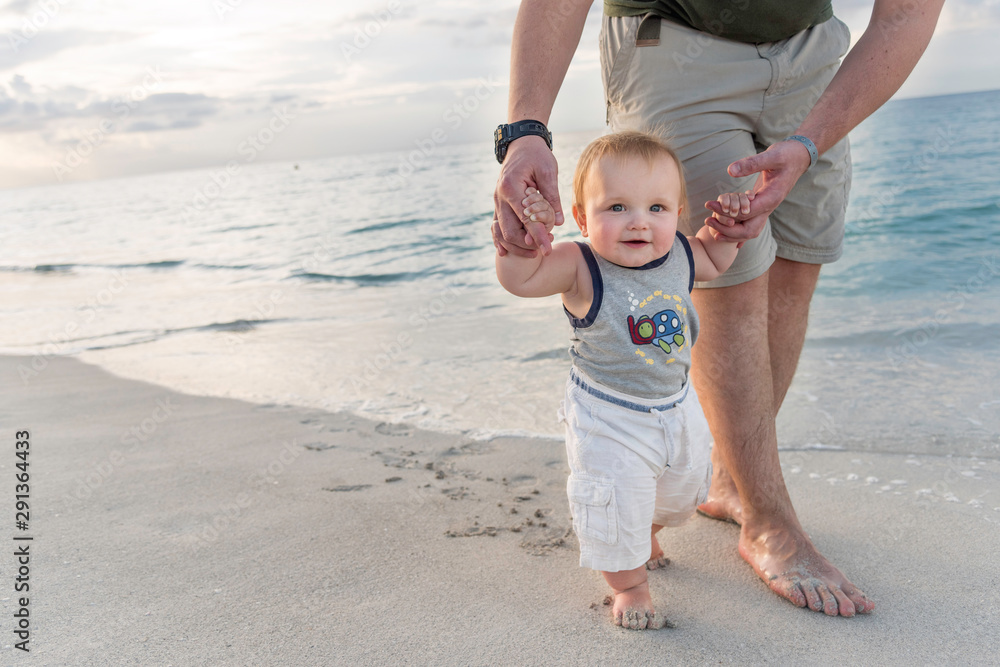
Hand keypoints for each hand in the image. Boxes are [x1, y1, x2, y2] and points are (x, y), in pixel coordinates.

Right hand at [493, 135, 563, 257]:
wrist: (521, 144)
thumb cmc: (537, 155)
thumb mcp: (548, 171)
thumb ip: (552, 196)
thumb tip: (558, 222)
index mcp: (511, 187)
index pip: (526, 219)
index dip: (538, 236)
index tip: (548, 250)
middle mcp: (500, 197)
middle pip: (509, 231)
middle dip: (527, 244)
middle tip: (545, 248)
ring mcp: (496, 202)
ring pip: (501, 233)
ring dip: (516, 245)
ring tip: (534, 252)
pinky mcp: (498, 205)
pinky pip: (496, 227)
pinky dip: (501, 241)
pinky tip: (507, 253)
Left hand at [703, 139, 812, 242]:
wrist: (799, 157)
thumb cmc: (787, 154)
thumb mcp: (771, 155)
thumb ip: (752, 163)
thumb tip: (730, 171)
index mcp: (771, 198)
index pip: (746, 213)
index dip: (726, 212)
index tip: (709, 205)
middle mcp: (769, 207)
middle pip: (748, 230)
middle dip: (726, 229)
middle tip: (707, 221)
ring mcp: (766, 208)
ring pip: (748, 230)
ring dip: (730, 232)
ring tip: (711, 228)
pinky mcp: (762, 205)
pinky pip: (749, 222)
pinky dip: (736, 229)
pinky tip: (724, 233)